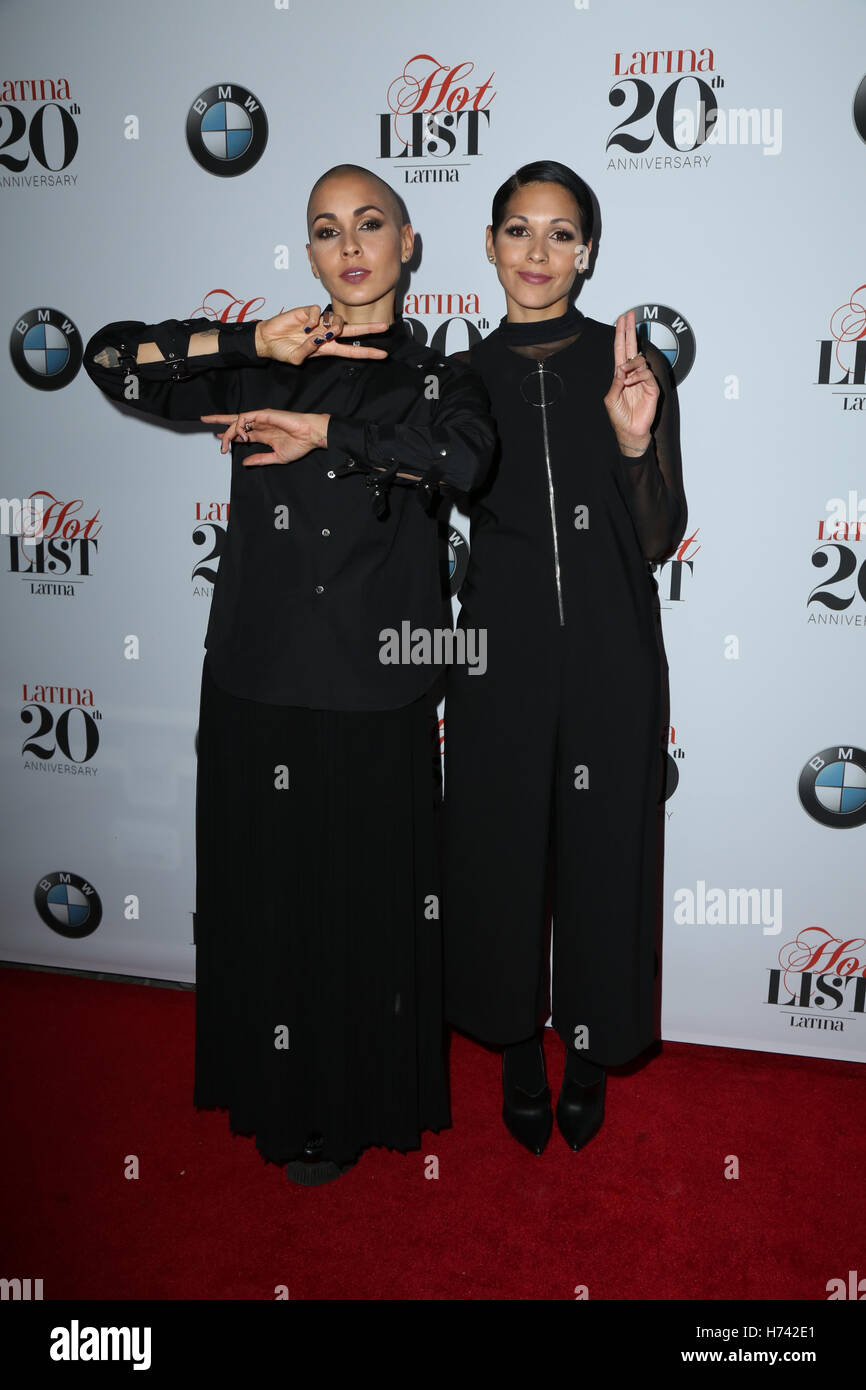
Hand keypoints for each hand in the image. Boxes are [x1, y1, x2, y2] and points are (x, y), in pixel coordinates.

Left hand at [201, 409, 329, 464]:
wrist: (310, 436)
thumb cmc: (299, 445)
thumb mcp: (276, 458)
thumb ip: (260, 459)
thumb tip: (245, 463)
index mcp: (263, 435)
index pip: (241, 433)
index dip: (229, 435)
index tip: (219, 438)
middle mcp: (260, 425)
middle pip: (235, 421)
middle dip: (219, 420)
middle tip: (204, 419)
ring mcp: (261, 419)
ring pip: (237, 420)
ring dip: (228, 431)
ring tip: (223, 443)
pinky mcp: (264, 414)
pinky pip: (245, 417)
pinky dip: (239, 425)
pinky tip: (240, 435)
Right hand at [255, 305, 388, 363]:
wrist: (267, 339)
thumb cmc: (282, 350)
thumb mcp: (295, 359)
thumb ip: (307, 352)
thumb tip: (318, 339)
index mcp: (326, 348)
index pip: (351, 350)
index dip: (367, 352)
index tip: (383, 354)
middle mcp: (326, 334)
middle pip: (352, 330)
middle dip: (369, 329)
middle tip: (385, 326)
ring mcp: (318, 322)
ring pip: (337, 319)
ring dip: (334, 325)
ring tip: (321, 332)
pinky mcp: (307, 311)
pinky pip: (317, 311)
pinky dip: (313, 318)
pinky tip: (304, 325)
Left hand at [604, 310, 658, 453]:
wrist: (630, 431)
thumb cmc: (620, 416)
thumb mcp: (611, 398)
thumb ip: (615, 382)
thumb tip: (621, 367)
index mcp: (621, 374)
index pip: (621, 349)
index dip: (621, 334)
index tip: (622, 319)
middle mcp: (632, 373)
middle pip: (631, 346)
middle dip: (630, 330)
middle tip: (630, 315)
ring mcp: (643, 379)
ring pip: (638, 360)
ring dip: (630, 365)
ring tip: (624, 377)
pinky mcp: (652, 387)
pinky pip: (645, 374)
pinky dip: (637, 377)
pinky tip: (631, 383)